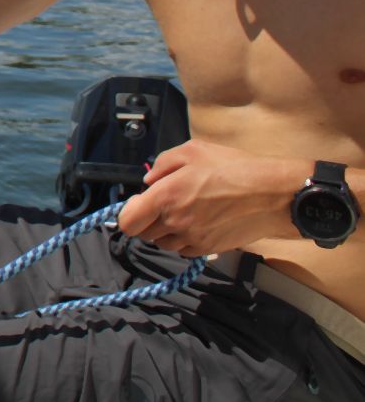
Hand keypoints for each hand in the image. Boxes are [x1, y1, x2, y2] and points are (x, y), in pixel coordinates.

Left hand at [116, 139, 304, 256]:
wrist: (274, 194)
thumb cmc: (234, 168)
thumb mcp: (192, 151)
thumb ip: (162, 164)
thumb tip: (149, 181)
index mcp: (165, 197)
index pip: (128, 222)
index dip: (129, 213)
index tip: (139, 203)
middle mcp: (175, 222)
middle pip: (144, 234)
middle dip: (148, 220)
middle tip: (165, 203)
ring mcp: (192, 239)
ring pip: (163, 243)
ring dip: (166, 231)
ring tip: (186, 211)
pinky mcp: (209, 249)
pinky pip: (184, 250)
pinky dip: (184, 239)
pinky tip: (199, 222)